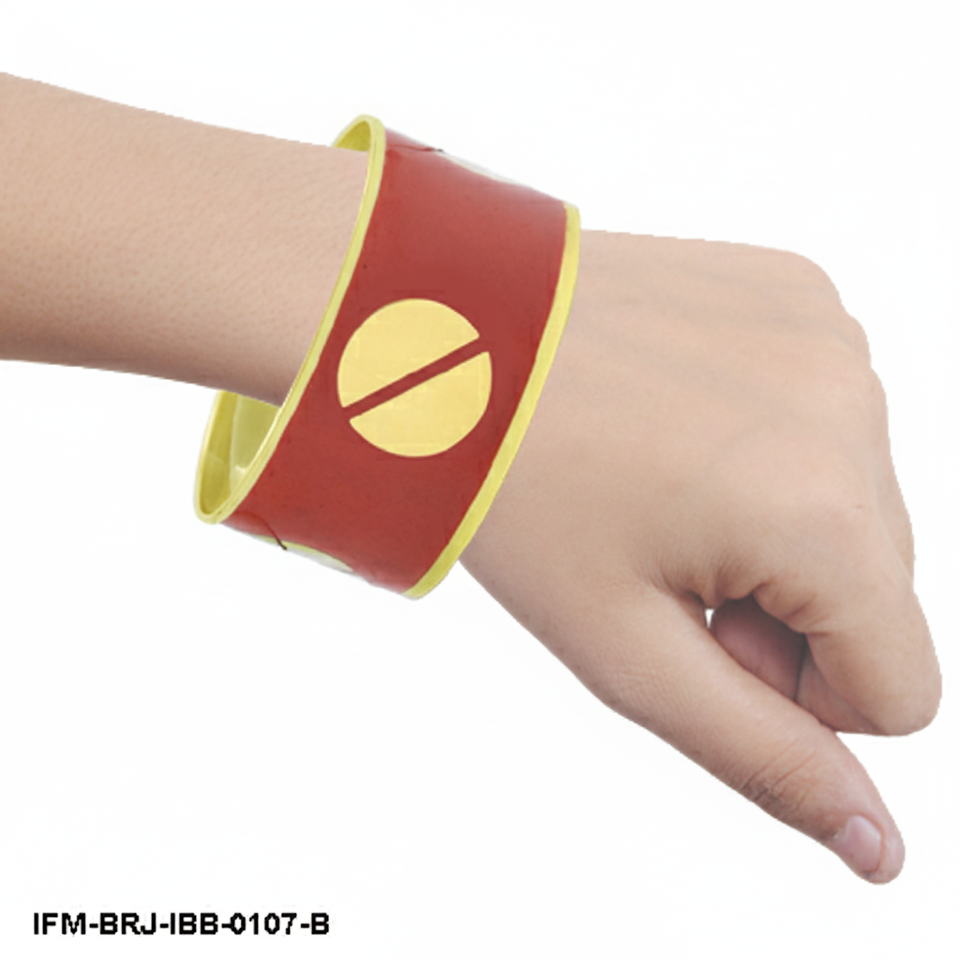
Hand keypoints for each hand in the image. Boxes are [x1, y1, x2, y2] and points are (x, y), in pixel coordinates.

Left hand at [461, 230, 940, 882]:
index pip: (900, 693)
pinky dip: (770, 441)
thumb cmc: (512, 492)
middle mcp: (853, 408)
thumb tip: (877, 846)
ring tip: (657, 486)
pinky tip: (675, 422)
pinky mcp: (799, 290)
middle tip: (656, 556)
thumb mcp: (626, 650)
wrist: (443, 341)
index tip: (689, 630)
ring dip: (777, 524)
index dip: (789, 691)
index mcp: (820, 512)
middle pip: (878, 594)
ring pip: (857, 505)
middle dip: (782, 605)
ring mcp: (830, 334)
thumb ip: (762, 756)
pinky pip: (828, 414)